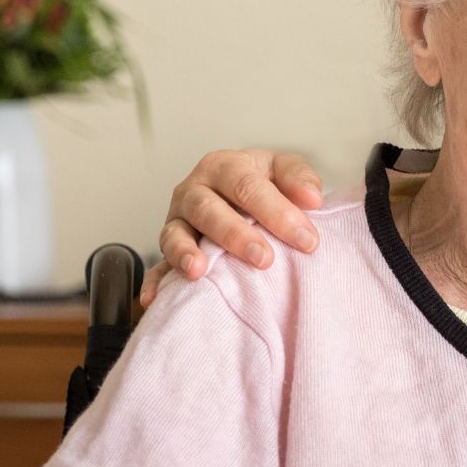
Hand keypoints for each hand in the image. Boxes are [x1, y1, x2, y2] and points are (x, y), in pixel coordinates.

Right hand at [140, 149, 323, 306]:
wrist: (240, 193)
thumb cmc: (264, 183)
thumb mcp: (283, 169)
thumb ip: (299, 178)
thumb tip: (312, 198)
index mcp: (224, 166)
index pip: (248, 186)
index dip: (277, 212)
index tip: (307, 240)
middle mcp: (195, 191)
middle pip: (208, 209)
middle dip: (236, 235)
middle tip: (264, 259)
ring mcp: (177, 220)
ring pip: (175, 234)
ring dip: (185, 253)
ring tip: (198, 271)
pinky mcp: (170, 249)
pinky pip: (157, 267)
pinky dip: (155, 282)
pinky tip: (155, 299)